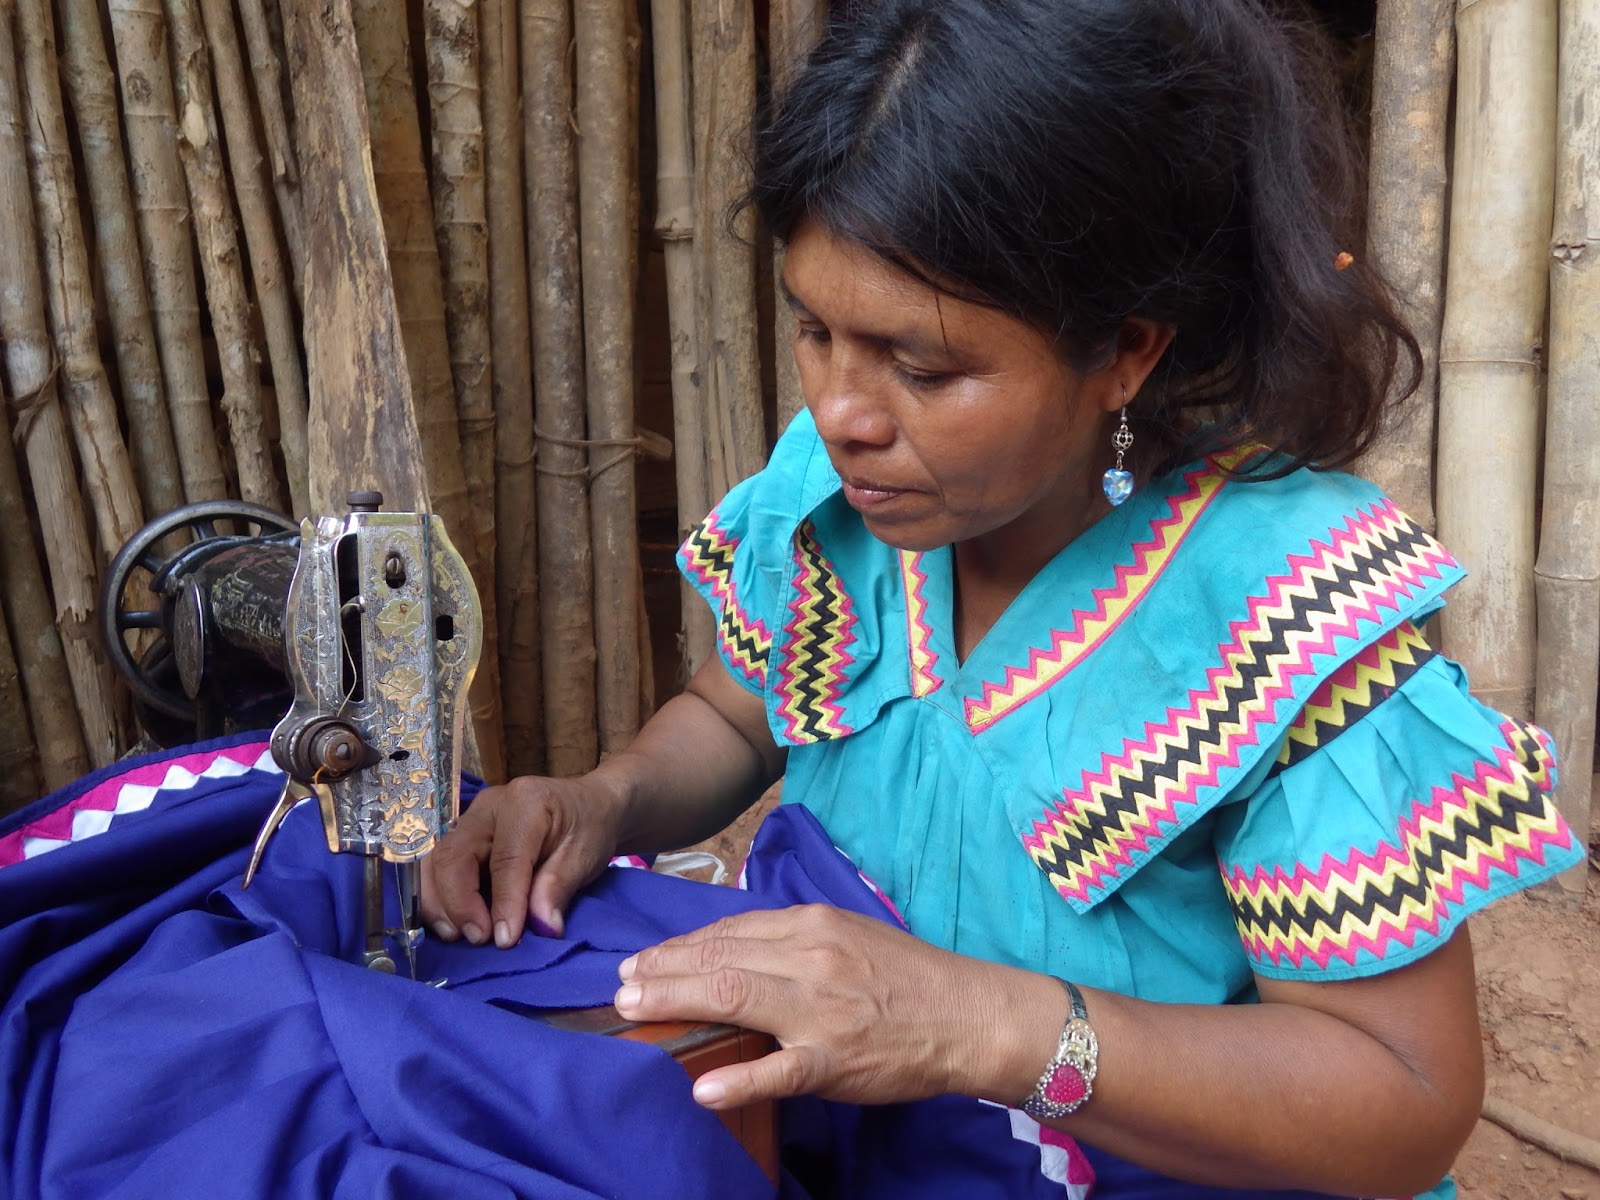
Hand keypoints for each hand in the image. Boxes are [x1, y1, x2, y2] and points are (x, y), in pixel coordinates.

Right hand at [421, 773, 626, 947]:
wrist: (588, 805)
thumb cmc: (589, 827)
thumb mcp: (585, 856)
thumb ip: (558, 888)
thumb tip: (541, 929)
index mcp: (525, 803)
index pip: (505, 859)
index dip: (503, 902)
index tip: (506, 939)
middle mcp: (488, 806)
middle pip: (455, 855)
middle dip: (459, 903)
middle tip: (479, 939)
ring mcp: (471, 819)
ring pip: (437, 861)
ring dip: (440, 903)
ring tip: (457, 936)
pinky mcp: (463, 835)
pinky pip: (439, 866)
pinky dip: (439, 897)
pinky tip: (451, 924)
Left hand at [612, 904, 1037, 1109]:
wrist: (967, 1014)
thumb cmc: (907, 977)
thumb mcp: (847, 935)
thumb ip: (793, 940)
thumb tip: (731, 951)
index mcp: (812, 925)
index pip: (729, 930)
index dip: (680, 946)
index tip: (645, 959)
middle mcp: (811, 957)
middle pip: (719, 960)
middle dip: (662, 971)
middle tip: (621, 985)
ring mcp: (821, 1010)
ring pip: (735, 998)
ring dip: (676, 1003)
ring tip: (635, 1010)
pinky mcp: (835, 1060)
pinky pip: (779, 1070)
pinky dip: (738, 1079)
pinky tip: (702, 1088)